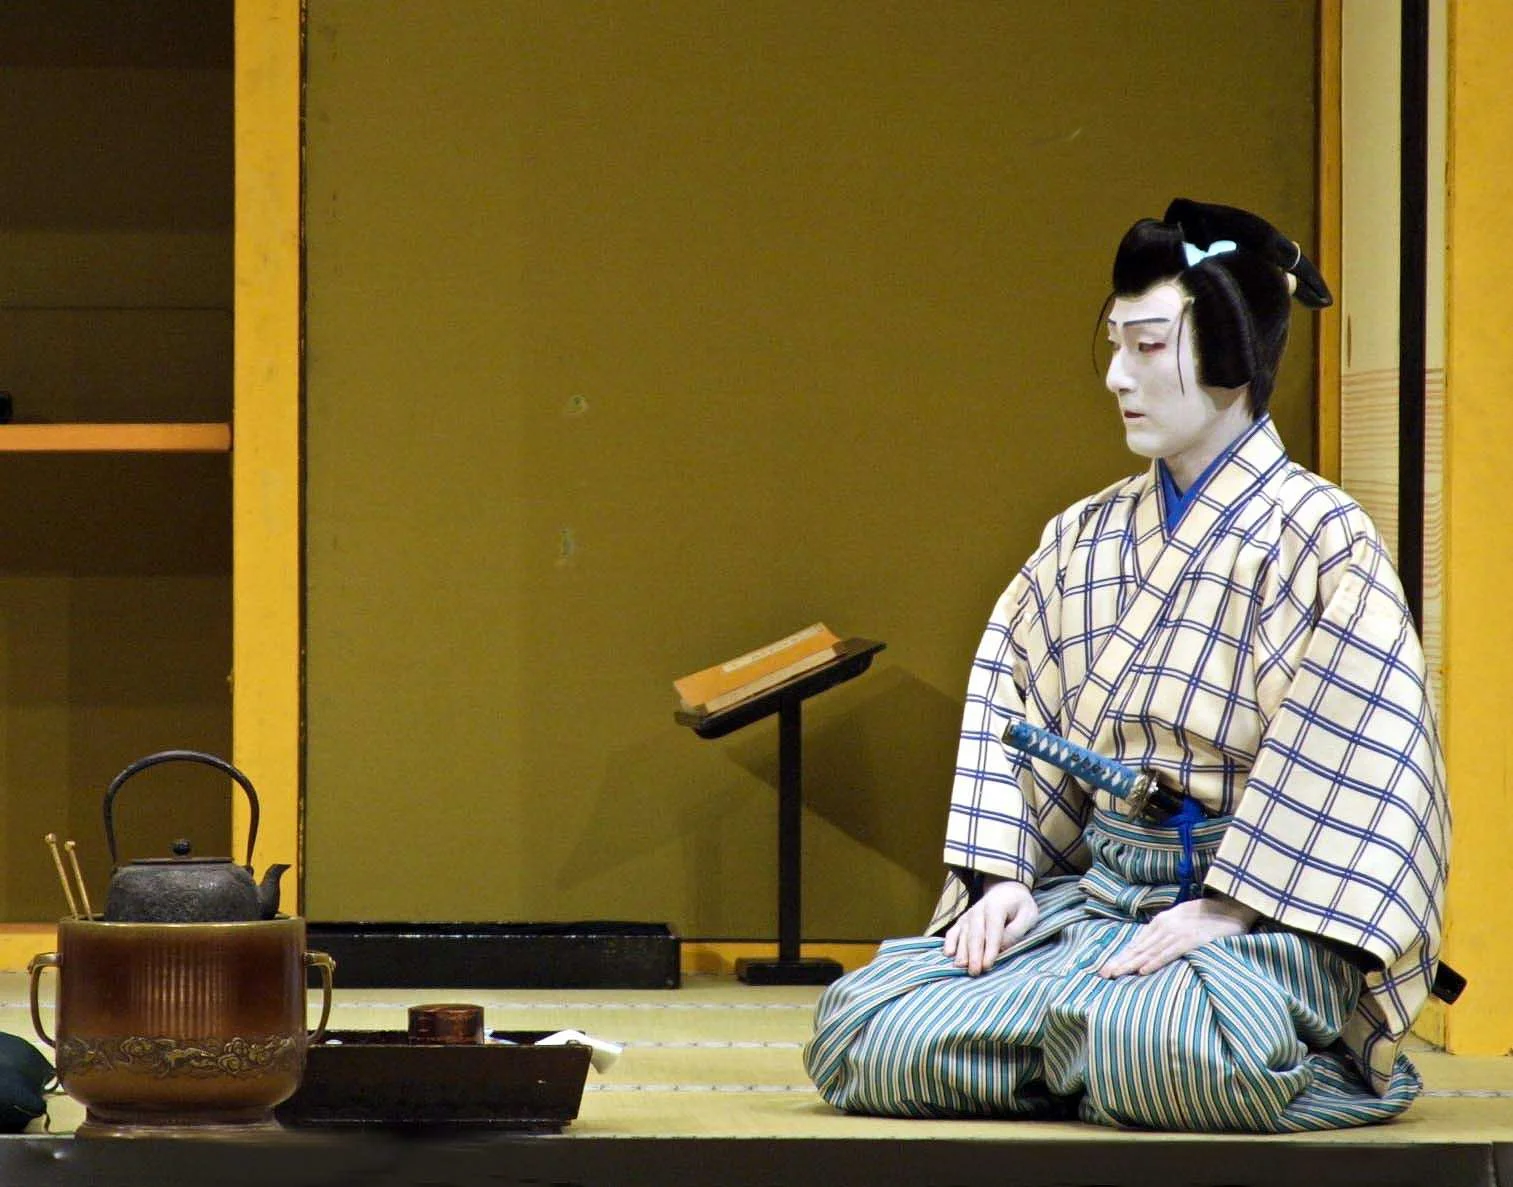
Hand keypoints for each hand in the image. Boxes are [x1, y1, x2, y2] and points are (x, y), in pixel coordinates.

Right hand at [942, 878, 1037, 975]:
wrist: (1006, 890)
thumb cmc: (1019, 906)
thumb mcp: (1028, 916)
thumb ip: (1015, 931)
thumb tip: (1002, 948)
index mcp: (996, 907)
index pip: (992, 931)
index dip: (990, 949)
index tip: (988, 966)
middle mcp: (979, 910)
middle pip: (975, 934)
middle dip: (974, 954)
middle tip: (974, 972)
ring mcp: (968, 915)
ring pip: (963, 934)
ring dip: (961, 951)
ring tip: (960, 967)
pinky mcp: (963, 921)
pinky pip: (953, 931)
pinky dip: (949, 942)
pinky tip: (948, 953)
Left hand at [1097, 894, 1258, 978]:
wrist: (1233, 906)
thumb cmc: (1208, 915)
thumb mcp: (1181, 920)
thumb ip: (1166, 933)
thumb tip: (1149, 949)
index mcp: (1162, 922)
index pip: (1137, 943)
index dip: (1121, 956)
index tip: (1106, 969)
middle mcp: (1166, 926)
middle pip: (1138, 948)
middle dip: (1120, 962)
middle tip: (1103, 975)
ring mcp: (1178, 932)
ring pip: (1149, 951)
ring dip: (1131, 964)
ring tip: (1115, 974)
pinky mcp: (1192, 939)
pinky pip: (1170, 952)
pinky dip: (1156, 961)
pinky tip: (1143, 970)